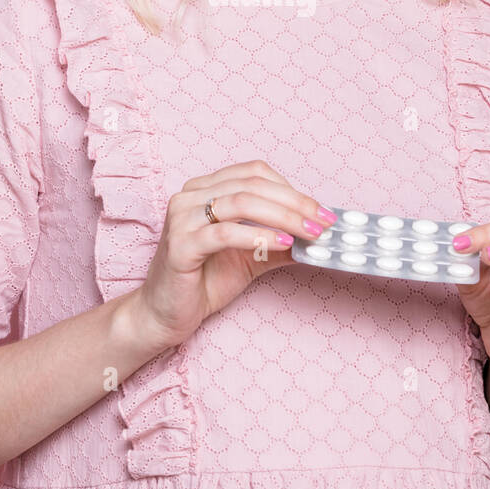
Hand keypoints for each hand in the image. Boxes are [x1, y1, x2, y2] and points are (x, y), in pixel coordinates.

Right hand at [132, 159, 334, 349]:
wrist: (165, 315)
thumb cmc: (205, 281)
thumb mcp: (252, 256)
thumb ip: (281, 240)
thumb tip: (320, 234)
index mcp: (204, 189)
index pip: (254, 173)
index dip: (291, 188)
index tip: (321, 211)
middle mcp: (189, 196)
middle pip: (251, 185)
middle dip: (295, 203)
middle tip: (323, 223)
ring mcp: (181, 218)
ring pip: (241, 203)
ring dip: (283, 216)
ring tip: (309, 233)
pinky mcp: (180, 245)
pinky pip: (225, 233)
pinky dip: (258, 236)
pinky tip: (282, 243)